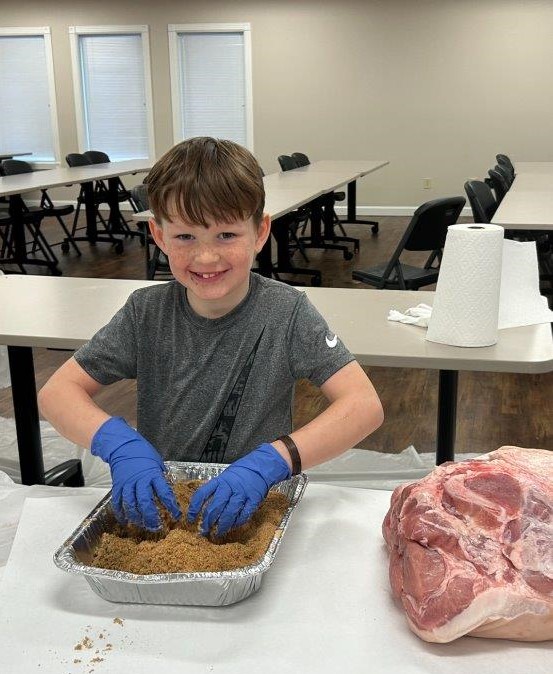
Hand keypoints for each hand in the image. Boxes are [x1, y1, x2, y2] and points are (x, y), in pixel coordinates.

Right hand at [91, 416, 180, 530]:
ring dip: (137, 518)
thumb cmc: (143, 454)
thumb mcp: (158, 463)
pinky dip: (121, 513)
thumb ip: (161, 477)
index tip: (176, 515)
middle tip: (157, 526)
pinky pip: (118, 502)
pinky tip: (125, 521)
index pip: (164, 493)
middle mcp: (140, 481)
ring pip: (131, 505)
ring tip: (142, 525)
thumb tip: (168, 491)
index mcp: (153, 474)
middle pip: (145, 502)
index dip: (171, 506)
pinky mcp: (117, 486)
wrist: (123, 447)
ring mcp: (127, 484)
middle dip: (152, 516)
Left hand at [187, 443, 290, 536]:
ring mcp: (242, 493)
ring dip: (222, 525)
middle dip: (208, 521)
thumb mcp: (225, 476)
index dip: (194, 507)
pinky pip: (244, 514)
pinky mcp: (253, 499)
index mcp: (220, 480)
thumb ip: (216, 489)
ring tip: (218, 532)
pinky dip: (238, 522)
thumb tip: (204, 505)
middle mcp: (230, 487)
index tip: (190, 518)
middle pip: (215, 507)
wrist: (261, 466)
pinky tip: (233, 526)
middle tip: (204, 530)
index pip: (202, 494)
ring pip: (229, 513)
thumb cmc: (240, 473)